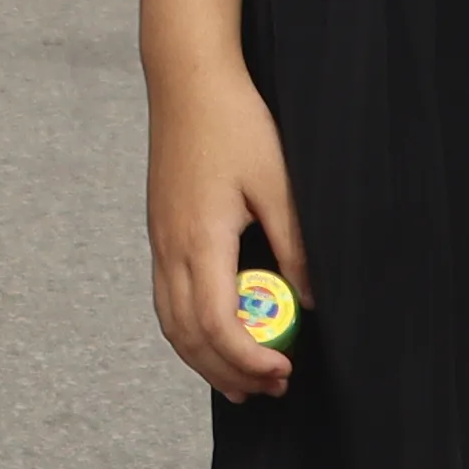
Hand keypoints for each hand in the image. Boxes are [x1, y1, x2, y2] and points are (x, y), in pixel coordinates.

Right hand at [145, 53, 311, 400]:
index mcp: (200, 240)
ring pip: (170, 324)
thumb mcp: (277, 182)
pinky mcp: (160, 232)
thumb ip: (294, 244)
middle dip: (229, 372)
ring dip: (204, 360)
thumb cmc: (233, 122)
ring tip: (241, 382)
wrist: (186, 79)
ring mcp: (159, 242)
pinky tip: (213, 338)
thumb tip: (309, 300)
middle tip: (272, 388)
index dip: (249, 361)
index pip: (216, 326)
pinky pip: (166, 301)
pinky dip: (188, 333)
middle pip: (188, 337)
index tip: (283, 373)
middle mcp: (170, 249)